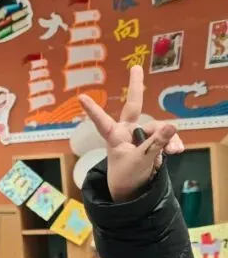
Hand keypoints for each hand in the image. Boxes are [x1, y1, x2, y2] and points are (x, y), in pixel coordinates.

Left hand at [80, 65, 184, 202]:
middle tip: (135, 68)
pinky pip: (166, 136)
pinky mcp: (153, 140)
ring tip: (174, 151)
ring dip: (167, 139)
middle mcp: (127, 131)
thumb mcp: (141, 161)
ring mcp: (140, 134)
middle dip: (136, 87)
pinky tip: (177, 151)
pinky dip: (172, 143)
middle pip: (134, 105)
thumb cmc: (127, 176)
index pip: (102, 121)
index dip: (93, 110)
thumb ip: (155, 144)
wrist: (134, 189)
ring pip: (158, 128)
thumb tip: (172, 125)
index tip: (80, 97)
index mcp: (115, 137)